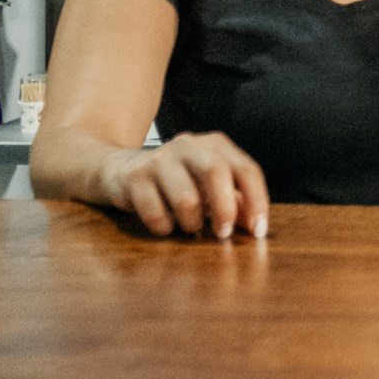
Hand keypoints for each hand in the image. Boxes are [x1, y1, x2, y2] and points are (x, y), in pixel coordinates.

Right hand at [100, 132, 269, 239]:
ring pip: (187, 199)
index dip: (256, 201)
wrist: (121, 169)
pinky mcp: (135, 176)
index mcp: (215, 145)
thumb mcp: (209, 187)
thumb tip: (255, 226)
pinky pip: (156, 213)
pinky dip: (164, 227)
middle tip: (222, 234)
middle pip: (217, 172)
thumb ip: (236, 202)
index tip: (258, 231)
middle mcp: (189, 145)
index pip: (247, 169)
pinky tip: (164, 224)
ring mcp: (159, 158)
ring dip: (192, 223)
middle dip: (225, 209)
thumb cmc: (177, 182)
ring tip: (189, 226)